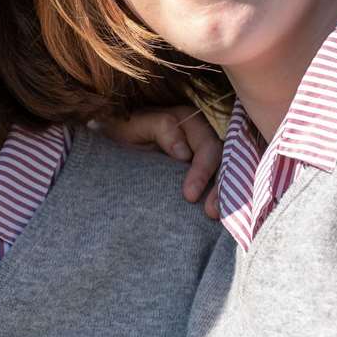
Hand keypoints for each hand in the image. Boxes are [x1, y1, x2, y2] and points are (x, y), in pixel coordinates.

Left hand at [98, 106, 221, 218]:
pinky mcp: (200, 170)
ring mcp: (202, 153)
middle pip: (221, 162)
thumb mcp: (134, 125)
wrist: (112, 145)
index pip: (206, 146)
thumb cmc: (121, 132)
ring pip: (225, 173)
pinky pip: (216, 182)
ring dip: (224, 195)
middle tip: (211, 213)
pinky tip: (215, 216)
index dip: (202, 171)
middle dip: (218, 187)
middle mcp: (200, 135)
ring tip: (214, 216)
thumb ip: (160, 127)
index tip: (189, 196)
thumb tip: (185, 153)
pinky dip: (220, 197)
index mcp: (188, 120)